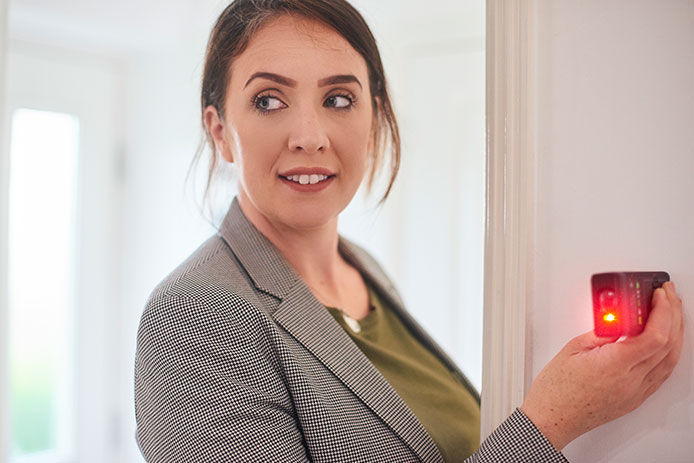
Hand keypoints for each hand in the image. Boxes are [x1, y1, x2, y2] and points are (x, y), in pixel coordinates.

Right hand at [520, 281, 683, 450]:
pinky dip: (668, 352)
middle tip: (667, 296)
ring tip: (671, 314)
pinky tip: (665, 342)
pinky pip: (662, 373)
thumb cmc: (555, 391)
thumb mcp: (573, 349)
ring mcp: (636, 392)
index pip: (654, 335)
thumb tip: (618, 318)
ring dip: (675, 333)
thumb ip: (600, 332)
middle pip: (668, 344)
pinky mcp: (635, 399)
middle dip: (672, 315)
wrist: (552, 420)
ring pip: (670, 360)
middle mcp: (631, 381)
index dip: (662, 311)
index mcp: (614, 365)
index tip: (658, 295)